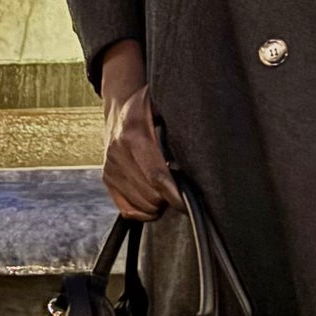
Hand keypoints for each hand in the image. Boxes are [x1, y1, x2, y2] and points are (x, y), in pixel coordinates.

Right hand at [98, 40, 179, 217]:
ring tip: (168, 188)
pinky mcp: (107, 179)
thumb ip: (183, 116)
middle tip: (181, 187)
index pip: (157, 176)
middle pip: (151, 195)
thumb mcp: (163, 104)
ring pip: (141, 206)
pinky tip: (155, 198)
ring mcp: (111, 168)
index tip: (189, 201)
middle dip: (170, 198)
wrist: (120, 111)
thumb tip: (208, 130)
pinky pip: (128, 210)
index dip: (175, 194)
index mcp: (135, 134)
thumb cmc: (149, 109)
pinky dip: (145, 212)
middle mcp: (118, 152)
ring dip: (159, 204)